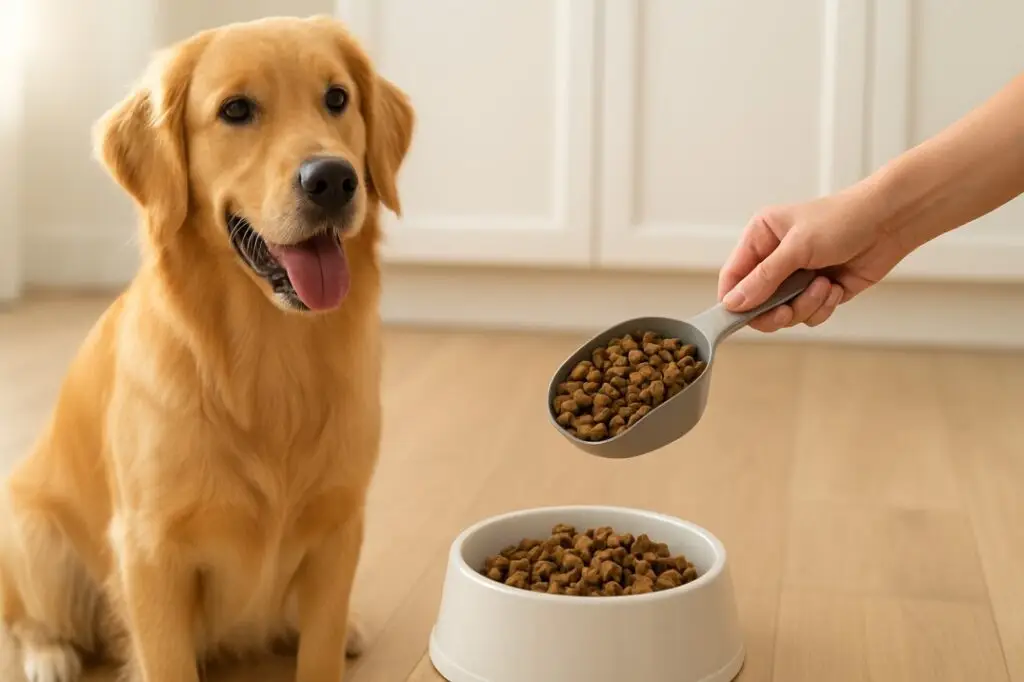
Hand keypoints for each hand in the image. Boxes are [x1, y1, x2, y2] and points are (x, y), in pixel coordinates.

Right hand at [717, 186, 911, 331]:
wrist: (891, 222)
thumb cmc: (843, 220)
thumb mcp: (797, 247)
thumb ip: (763, 278)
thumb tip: (733, 303)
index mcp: (761, 238)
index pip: (733, 276)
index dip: (734, 300)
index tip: (740, 318)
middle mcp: (775, 259)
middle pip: (756, 303)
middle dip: (775, 310)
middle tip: (788, 310)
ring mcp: (797, 277)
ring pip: (784, 313)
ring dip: (804, 306)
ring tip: (824, 287)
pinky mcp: (819, 292)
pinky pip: (808, 315)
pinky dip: (822, 307)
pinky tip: (836, 288)